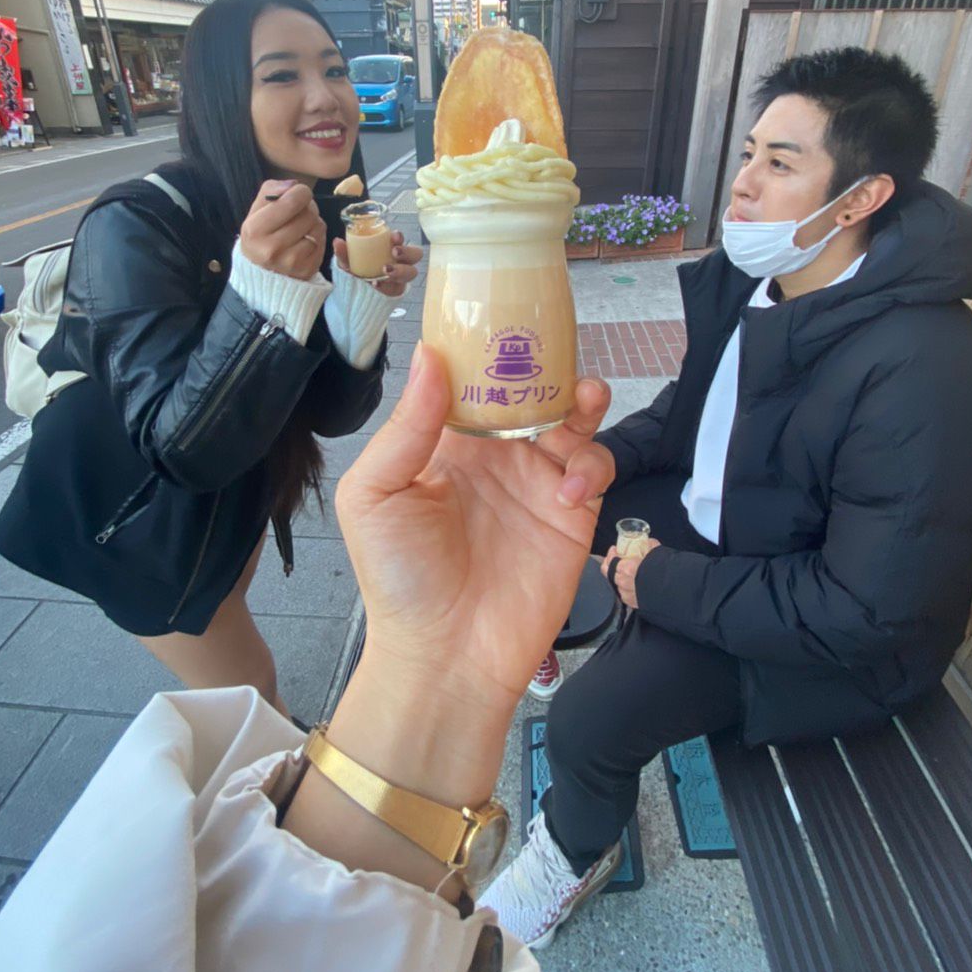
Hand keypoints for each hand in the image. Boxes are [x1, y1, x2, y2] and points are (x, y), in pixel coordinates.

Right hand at [240, 180, 325, 280]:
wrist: (262, 269)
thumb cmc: (261, 233)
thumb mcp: (257, 209)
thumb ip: (272, 190)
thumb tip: (293, 185)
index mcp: (255, 229)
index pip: (293, 201)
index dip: (301, 192)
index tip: (297, 194)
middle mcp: (272, 249)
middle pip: (309, 213)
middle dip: (307, 208)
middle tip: (299, 212)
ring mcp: (291, 262)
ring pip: (318, 226)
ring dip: (313, 222)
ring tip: (301, 227)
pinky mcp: (307, 270)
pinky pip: (323, 242)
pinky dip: (317, 237)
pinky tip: (305, 241)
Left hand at [332, 231, 421, 296]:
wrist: (354, 293)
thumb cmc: (357, 270)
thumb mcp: (348, 261)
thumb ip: (344, 253)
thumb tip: (337, 242)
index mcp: (390, 248)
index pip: (401, 240)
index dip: (400, 237)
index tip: (394, 237)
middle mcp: (400, 261)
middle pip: (415, 255)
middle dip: (407, 252)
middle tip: (394, 253)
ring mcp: (401, 276)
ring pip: (411, 272)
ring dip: (400, 271)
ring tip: (385, 272)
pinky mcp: (397, 290)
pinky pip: (398, 288)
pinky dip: (387, 287)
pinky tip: (376, 284)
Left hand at [337, 344, 614, 719]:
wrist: (444, 656)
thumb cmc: (398, 579)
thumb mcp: (377, 494)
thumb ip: (407, 427)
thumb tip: (430, 358)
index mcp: (445, 441)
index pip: (472, 378)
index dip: (488, 347)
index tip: (500, 315)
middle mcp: (494, 454)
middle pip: (530, 388)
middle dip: (547, 362)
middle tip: (553, 346)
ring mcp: (535, 482)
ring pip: (572, 419)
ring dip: (581, 399)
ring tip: (580, 399)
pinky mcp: (571, 516)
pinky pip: (594, 468)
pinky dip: (591, 464)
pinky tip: (569, 486)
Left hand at [604, 538, 661, 608]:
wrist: (676, 590)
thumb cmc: (666, 570)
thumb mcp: (656, 551)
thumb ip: (647, 545)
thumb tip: (646, 543)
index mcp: (627, 569)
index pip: (611, 561)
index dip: (611, 554)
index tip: (614, 550)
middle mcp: (625, 583)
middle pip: (610, 574)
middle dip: (611, 565)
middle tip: (616, 560)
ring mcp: (629, 595)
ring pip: (617, 585)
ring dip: (619, 578)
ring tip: (625, 573)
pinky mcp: (635, 604)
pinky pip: (625, 595)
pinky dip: (626, 589)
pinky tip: (631, 585)